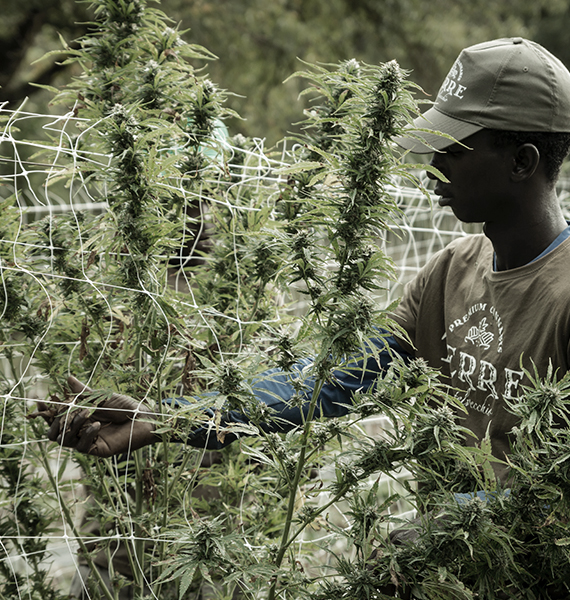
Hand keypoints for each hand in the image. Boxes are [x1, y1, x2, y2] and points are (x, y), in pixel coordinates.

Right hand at [32, 376, 157, 456]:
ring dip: (73, 424)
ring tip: (87, 413)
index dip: (45, 412)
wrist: (146, 418)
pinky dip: (86, 435)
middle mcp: (81, 432)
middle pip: (54, 434)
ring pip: (65, 440)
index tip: (39, 401)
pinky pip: (82, 447)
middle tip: (64, 410)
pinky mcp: (98, 451)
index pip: (55, 419)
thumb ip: (84, 392)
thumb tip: (68, 378)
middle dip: (54, 422)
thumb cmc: (127, 407)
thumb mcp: (102, 397)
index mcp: (80, 418)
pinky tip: (96, 425)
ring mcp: (89, 442)